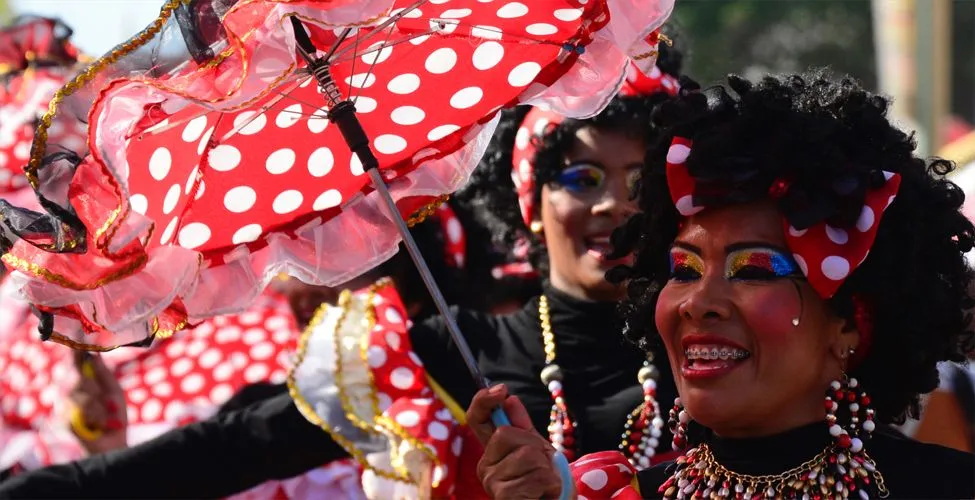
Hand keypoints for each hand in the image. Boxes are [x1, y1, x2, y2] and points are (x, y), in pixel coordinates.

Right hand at [68, 352, 127, 453]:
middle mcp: (67, 392)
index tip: (79, 342)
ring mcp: (62, 408)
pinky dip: (96, 419)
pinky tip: (100, 426)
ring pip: (79, 397)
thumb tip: (95, 354)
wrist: (115, 443)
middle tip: (109, 404)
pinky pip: (79, 413)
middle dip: (96, 391)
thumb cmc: (115, 417)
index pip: (73, 363)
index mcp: (80, 383)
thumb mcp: (114, 392)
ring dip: (100, 408)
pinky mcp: (62, 422)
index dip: (74, 353)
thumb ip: (104, 374)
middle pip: (75, 379)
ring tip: (108, 418)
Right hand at [466, 384, 570, 499]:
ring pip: (526, 455)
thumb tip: (510, 400)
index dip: (484, 400)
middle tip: (542, 464)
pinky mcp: (503, 497)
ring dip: (546, 468)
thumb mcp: (537, 449)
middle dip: (534, 445)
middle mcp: (485, 465)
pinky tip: (545, 493)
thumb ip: (523, 426)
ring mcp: (491, 482)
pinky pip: (537, 476)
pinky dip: (550, 483)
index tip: (501, 390)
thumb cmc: (543, 481)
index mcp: (492, 449)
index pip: (477, 419)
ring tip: (545, 482)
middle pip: (506, 433)